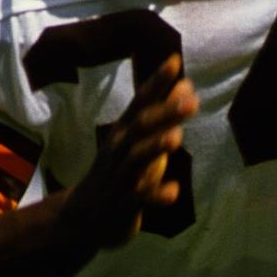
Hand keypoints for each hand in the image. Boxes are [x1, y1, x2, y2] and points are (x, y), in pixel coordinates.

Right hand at [66, 54, 198, 248]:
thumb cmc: (121, 171)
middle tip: (192, 100)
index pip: (141, 101)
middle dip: (164, 112)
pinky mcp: (122, 205)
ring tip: (176, 137)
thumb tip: (187, 83)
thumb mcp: (141, 140)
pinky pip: (138, 199)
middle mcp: (119, 150)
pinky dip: (156, 195)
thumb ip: (164, 113)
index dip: (157, 81)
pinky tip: (174, 192)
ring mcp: (119, 177)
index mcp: (125, 132)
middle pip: (140, 127)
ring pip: (135, 160)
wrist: (84, 216)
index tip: (175, 60)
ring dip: (155, 147)